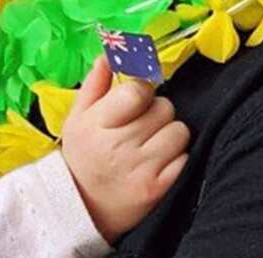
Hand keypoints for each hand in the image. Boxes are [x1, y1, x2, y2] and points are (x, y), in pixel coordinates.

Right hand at [60, 55, 189, 241]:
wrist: (82, 208)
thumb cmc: (82, 156)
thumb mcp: (77, 118)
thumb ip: (95, 83)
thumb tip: (110, 53)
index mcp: (97, 124)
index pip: (137, 91)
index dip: (142, 90)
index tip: (137, 97)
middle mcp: (120, 146)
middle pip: (164, 108)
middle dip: (156, 111)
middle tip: (142, 123)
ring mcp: (142, 169)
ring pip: (179, 131)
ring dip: (169, 132)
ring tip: (151, 142)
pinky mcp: (159, 189)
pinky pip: (185, 158)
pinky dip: (176, 157)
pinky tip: (158, 161)